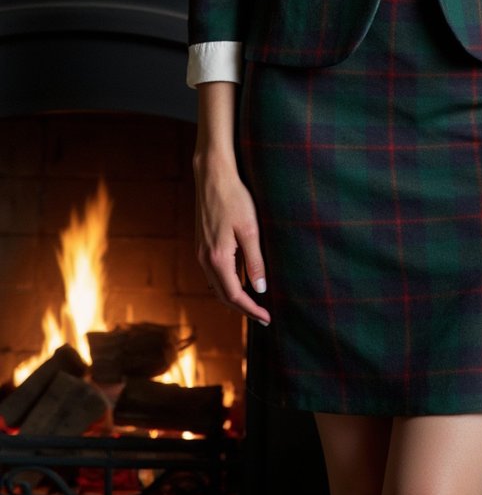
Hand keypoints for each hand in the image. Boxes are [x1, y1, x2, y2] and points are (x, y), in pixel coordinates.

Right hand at [194, 151, 270, 323]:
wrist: (212, 175)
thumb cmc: (234, 198)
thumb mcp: (250, 230)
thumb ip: (254, 261)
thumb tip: (259, 289)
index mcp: (217, 258)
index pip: (234, 295)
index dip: (251, 309)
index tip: (267, 319)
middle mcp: (205, 259)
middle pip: (223, 295)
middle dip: (242, 308)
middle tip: (262, 315)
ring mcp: (201, 251)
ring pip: (216, 284)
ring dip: (234, 296)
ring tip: (254, 301)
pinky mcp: (202, 243)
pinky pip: (214, 271)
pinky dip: (227, 281)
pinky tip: (241, 277)